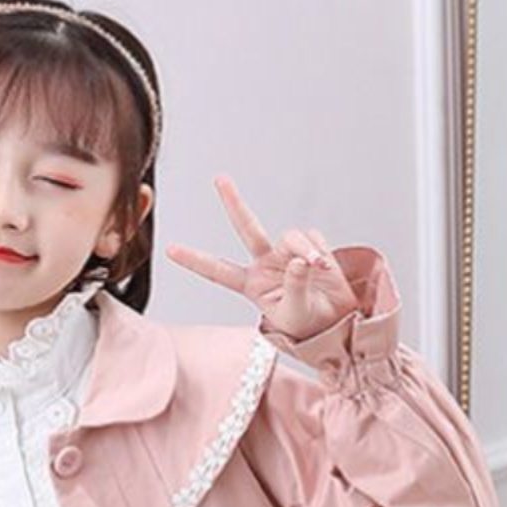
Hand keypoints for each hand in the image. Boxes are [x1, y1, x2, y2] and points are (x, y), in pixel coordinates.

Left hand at [165, 175, 359, 342]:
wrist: (337, 323)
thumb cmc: (309, 327)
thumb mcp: (295, 313)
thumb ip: (294, 286)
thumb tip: (299, 259)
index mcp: (252, 285)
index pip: (218, 271)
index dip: (195, 261)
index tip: (170, 250)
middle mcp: (265, 264)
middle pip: (247, 228)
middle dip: (234, 203)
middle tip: (219, 179)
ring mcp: (287, 254)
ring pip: (291, 236)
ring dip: (305, 248)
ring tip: (318, 267)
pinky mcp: (311, 247)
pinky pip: (313, 238)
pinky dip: (320, 250)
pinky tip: (326, 267)